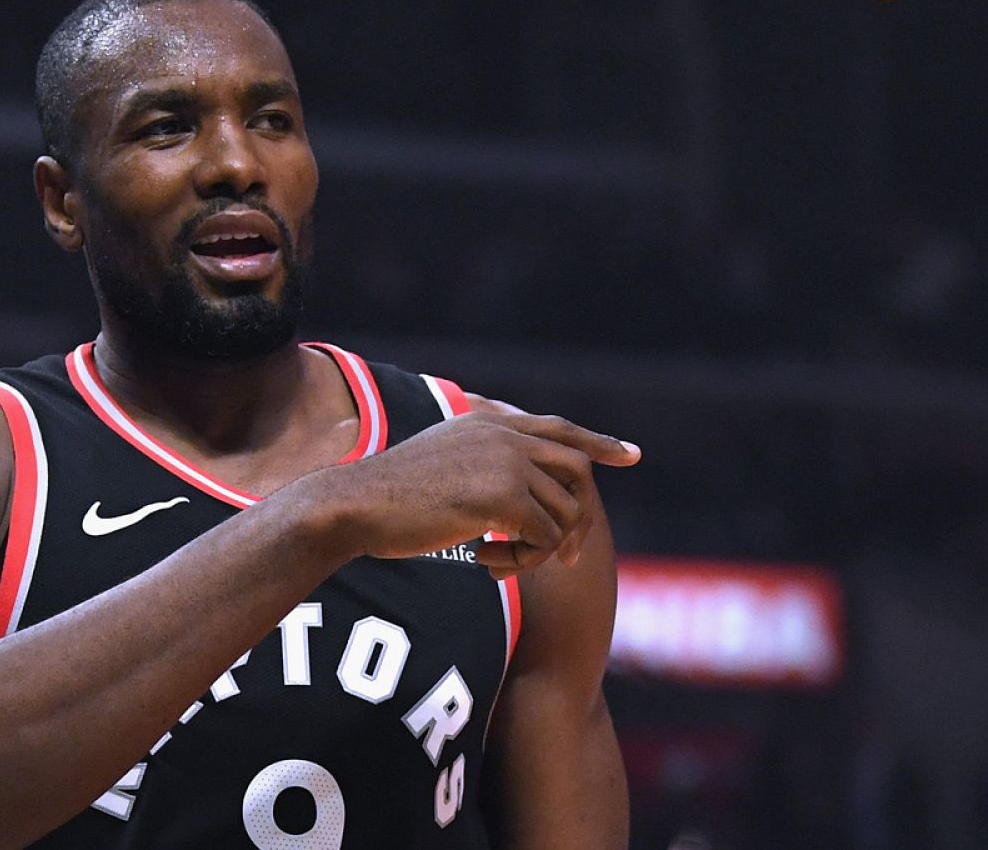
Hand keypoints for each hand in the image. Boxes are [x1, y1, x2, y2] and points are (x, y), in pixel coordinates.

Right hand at [287, 408, 638, 577]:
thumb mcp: (439, 466)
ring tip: (496, 563)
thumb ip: (480, 466)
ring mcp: (506, 461)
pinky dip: (522, 561)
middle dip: (580, 519)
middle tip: (570, 560)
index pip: (559, 428)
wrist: (356, 504)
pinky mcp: (503, 495)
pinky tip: (481, 562)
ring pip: (562, 514)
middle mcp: (504, 434)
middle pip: (577, 472)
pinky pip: (544, 538)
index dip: (599, 442)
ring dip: (539, 550)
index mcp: (489, 423)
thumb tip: (517, 497)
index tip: (631, 456)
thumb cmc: (386, 498)